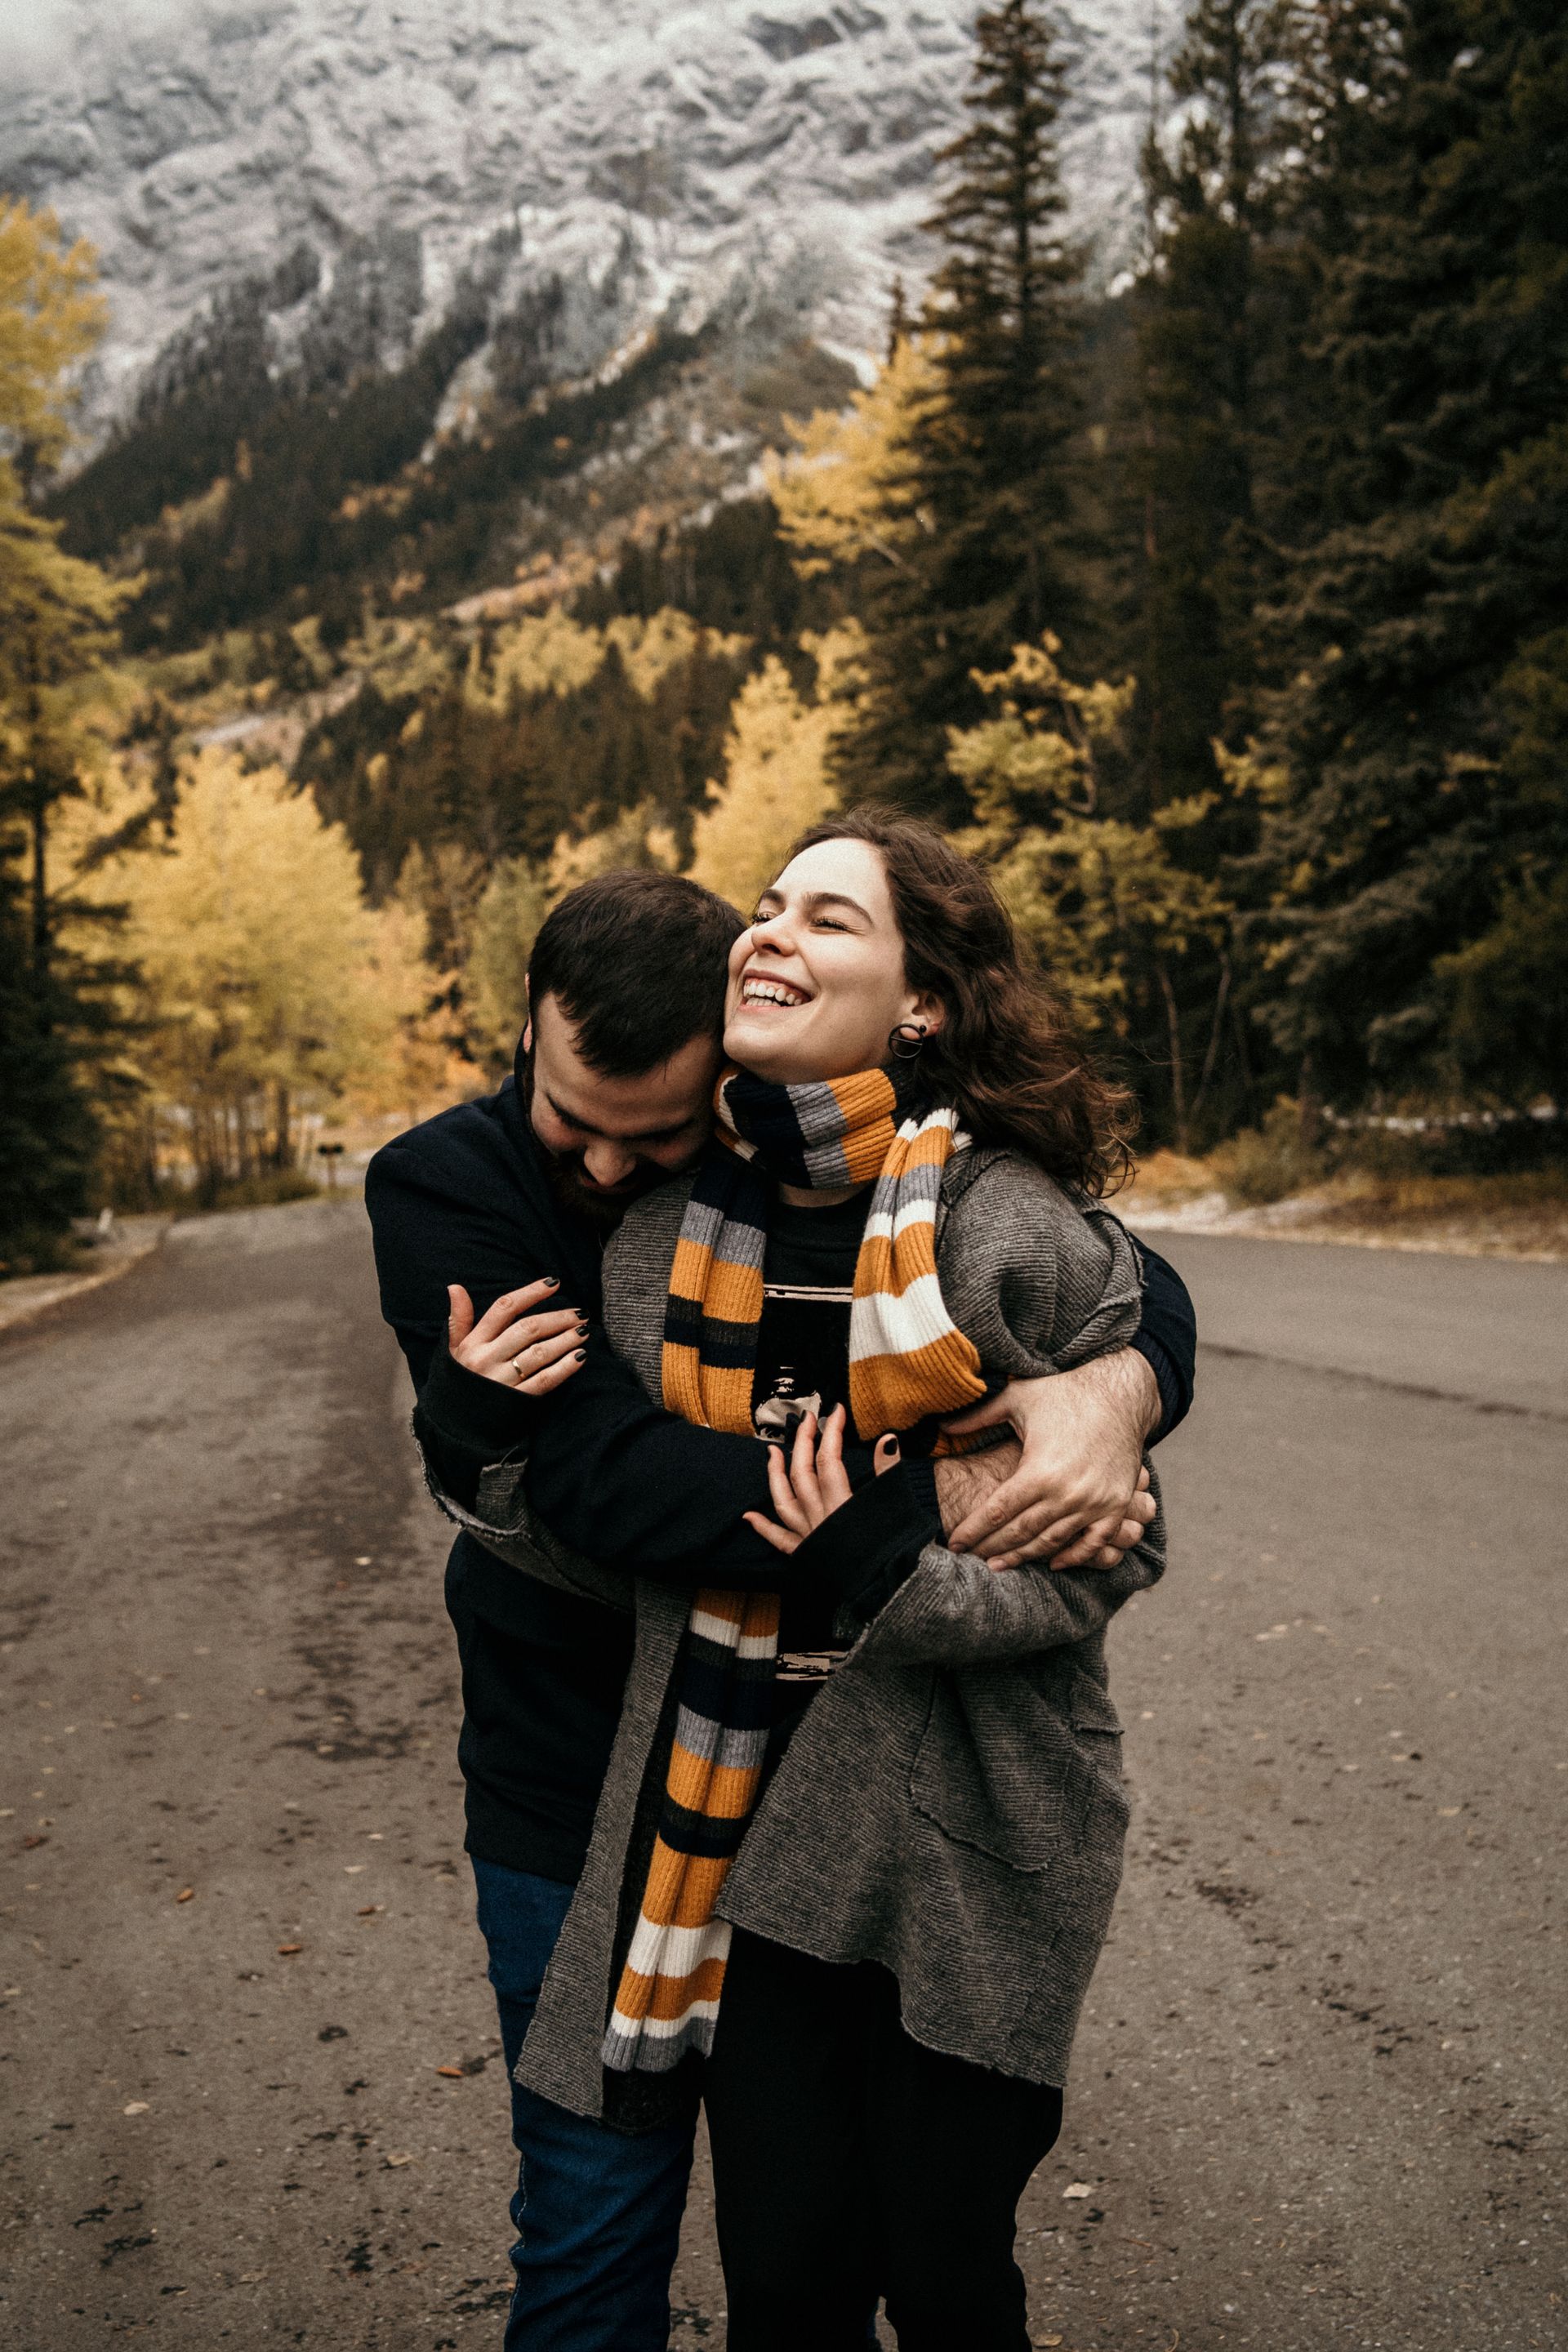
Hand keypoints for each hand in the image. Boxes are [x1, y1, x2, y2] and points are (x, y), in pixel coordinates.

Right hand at [447, 1279, 589, 1396]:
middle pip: (528, 1329)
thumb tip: (455, 1286)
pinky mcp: (516, 1402)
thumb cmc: (458, 1382)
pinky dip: (564, 1368)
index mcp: (474, 1343)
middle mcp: (487, 1359)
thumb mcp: (453, 1350)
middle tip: (580, 1313)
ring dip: (565, 1340)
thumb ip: (459, 1318)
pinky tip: (580, 1357)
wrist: (454, 1427)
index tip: (554, 1283)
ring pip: (539, 1353)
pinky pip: (544, 1381)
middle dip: (558, 1318)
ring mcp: (502, 1381)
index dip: (531, 1293)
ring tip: (584, 1331)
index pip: (504, 1308)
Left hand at [743, 1404, 900, 1556]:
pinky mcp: (807, 1557)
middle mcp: (821, 1519)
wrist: (893, 1593)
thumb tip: (887, 1437)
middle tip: (807, 1419)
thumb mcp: (898, 1505)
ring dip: (775, 1475)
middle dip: (803, 1443)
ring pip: (785, 1501)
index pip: (831, 1460)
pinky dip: (763, 1528)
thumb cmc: (899, 1549)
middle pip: (804, 1474)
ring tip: (771, 1452)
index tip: (836, 1411)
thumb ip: (889, 1470)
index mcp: (844, 1505)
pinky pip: (780, 1541)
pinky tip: (749, 1517)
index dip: (832, 1432)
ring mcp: (811, 1538)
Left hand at [941, 1350, 1159, 1568]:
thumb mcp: (1017, 1398)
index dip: (973, 1530)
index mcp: (1039, 1471)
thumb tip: (940, 1426)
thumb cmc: (1065, 1394)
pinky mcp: (1115, 1505)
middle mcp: (1066, 1493)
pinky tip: (1053, 1563)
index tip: (954, 1543)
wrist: (1121, 1395)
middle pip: (1020, 1533)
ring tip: (1000, 1566)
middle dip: (992, 1548)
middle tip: (971, 1560)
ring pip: (1051, 1542)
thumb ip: (978, 1417)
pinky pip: (1093, 1543)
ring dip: (1024, 1557)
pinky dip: (1073, 1557)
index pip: (997, 1512)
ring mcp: (1093, 1503)